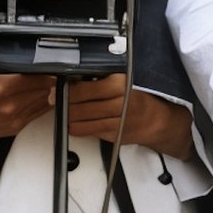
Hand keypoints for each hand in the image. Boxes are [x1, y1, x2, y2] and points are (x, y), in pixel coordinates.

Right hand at [0, 53, 56, 156]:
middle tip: (46, 72)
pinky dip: (42, 102)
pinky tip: (36, 96)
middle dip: (47, 78)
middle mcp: (9, 103)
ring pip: (45, 99)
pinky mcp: (17, 127)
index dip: (47, 68)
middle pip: (45, 86)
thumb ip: (0, 53)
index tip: (48, 64)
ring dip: (46, 90)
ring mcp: (14, 117)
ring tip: (40, 83)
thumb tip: (18, 42)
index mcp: (1, 85)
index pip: (39, 75)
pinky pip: (40, 112)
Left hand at [65, 79, 197, 158]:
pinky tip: (73, 122)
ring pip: (83, 121)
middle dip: (65, 103)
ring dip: (69, 117)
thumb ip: (103, 78)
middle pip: (82, 106)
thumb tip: (75, 77)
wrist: (157, 119)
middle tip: (54, 98)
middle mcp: (120, 104)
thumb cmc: (140, 96)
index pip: (87, 88)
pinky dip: (78, 127)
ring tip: (63, 110)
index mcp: (122, 85)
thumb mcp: (125, 79)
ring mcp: (117, 122)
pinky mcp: (114, 135)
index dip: (69, 89)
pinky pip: (89, 132)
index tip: (59, 87)